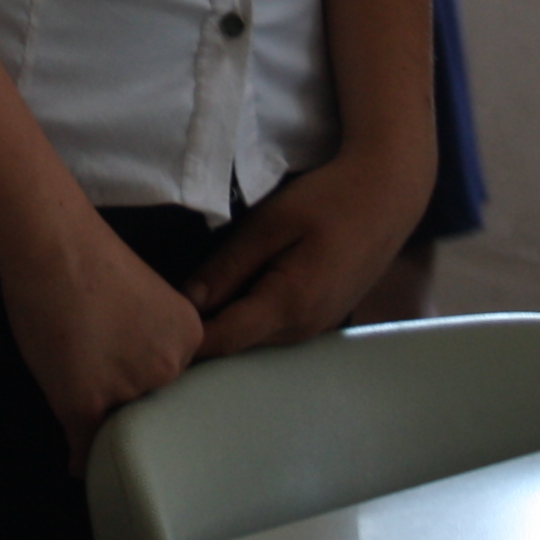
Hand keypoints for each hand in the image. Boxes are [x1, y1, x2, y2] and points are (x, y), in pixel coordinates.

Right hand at [0, 217, 202, 471]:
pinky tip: (77, 465)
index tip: (134, 381)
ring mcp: (128, 389)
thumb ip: (153, 336)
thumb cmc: (91, 256)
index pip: (174, 376)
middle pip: (150, 403)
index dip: (148, 378)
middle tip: (97, 377)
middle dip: (128, 400)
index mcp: (189, 337)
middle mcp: (168, 368)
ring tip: (77, 391)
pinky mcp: (86, 403)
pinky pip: (88, 447)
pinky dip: (82, 459)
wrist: (52, 245)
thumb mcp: (146, 295)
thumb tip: (143, 375)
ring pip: (119, 425)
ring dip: (101, 420)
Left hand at [182, 149, 431, 358]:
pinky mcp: (322, 317)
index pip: (223, 341)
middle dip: (201, 334)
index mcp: (288, 306)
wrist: (388, 196)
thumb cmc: (328, 201)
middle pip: (238, 344)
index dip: (185, 340)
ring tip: (189, 305)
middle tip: (160, 318)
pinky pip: (275, 327)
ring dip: (227, 325)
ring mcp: (317, 327)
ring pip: (256, 338)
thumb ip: (228, 266)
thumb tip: (187, 303)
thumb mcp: (270, 224)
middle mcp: (304, 329)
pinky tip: (233, 294)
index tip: (152, 332)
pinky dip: (250, 316)